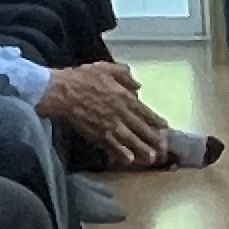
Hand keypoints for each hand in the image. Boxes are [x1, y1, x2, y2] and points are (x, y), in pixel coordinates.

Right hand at [39, 61, 169, 164]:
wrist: (63, 93)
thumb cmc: (83, 78)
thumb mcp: (107, 68)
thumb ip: (124, 75)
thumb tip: (138, 85)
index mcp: (125, 98)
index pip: (145, 112)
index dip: (156, 120)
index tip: (164, 127)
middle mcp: (122, 114)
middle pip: (142, 129)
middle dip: (154, 139)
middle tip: (164, 148)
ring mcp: (111, 127)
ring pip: (131, 141)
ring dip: (142, 150)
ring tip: (152, 158)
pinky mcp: (99, 136)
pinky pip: (113, 147)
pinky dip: (122, 154)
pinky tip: (129, 160)